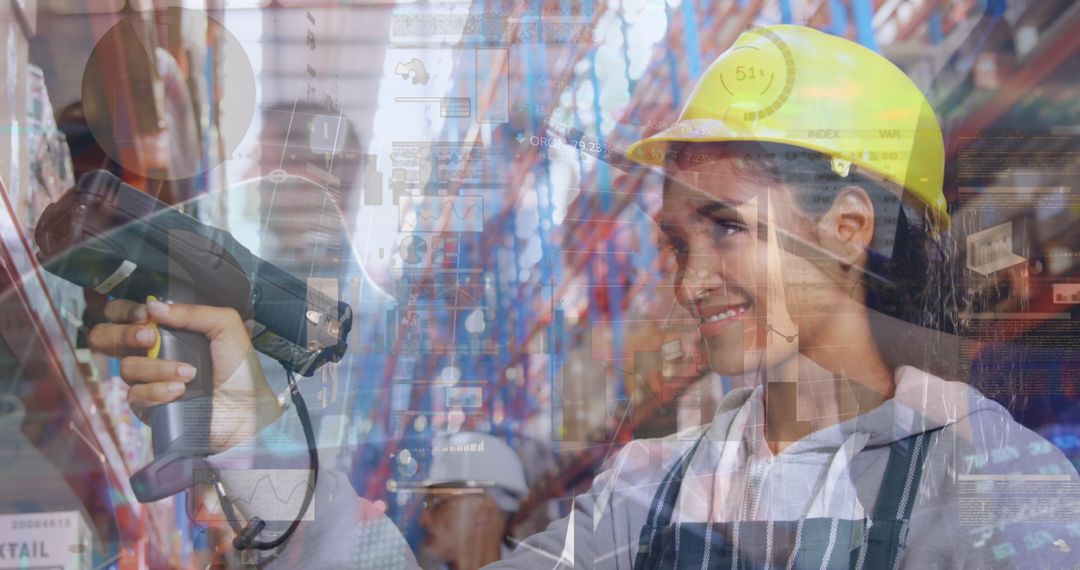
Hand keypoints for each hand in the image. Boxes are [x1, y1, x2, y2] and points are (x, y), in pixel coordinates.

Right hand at [87, 298, 282, 452]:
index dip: (124, 311)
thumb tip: (154, 308)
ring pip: (127, 368)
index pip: (123, 314)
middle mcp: (151, 353)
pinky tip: (179, 392)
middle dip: (123, 334)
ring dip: (157, 368)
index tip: (144, 315)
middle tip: (150, 338)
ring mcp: (147, 381)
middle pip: (105, 338)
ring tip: (189, 373)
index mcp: (166, 331)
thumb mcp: (227, 328)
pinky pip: (135, 395)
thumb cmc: (240, 370)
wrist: (246, 411)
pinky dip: (158, 391)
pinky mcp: (148, 407)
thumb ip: (194, 312)